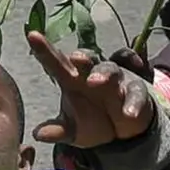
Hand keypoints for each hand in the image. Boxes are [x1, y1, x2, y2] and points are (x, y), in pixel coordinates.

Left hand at [27, 28, 158, 149]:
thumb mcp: (74, 131)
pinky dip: (133, 102)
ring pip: (112, 69)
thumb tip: (37, 134)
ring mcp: (117, 80)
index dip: (45, 49)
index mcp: (73, 79)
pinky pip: (136, 92)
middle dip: (82, 57)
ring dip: (104, 74)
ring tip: (95, 82)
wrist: (123, 133)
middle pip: (88, 59)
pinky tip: (128, 113)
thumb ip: (58, 131)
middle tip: (75, 58)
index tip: (32, 35)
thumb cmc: (93, 121)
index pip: (57, 62)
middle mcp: (94, 74)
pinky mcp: (136, 91)